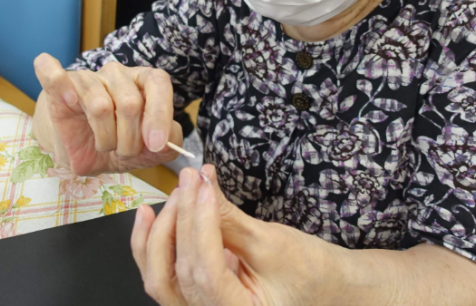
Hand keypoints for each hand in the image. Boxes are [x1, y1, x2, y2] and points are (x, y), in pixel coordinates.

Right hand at [32, 54, 182, 175]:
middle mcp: (117, 74)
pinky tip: (70, 100)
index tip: (156, 144)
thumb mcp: (146, 151)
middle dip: (130, 140)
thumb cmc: (118, 143)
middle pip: (130, 103)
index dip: (159, 114)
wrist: (82, 151)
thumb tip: (170, 138)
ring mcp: (87, 78)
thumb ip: (167, 145)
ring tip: (104, 146)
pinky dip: (60, 84)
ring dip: (105, 139)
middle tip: (124, 153)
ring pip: (101, 106)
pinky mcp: (58, 87)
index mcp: (142, 82)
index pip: (158, 83)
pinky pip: (53, 74)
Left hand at [131, 166, 345, 305]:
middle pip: (176, 274)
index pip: (205, 273)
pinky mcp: (194, 295)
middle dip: (180, 222)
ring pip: (160, 277)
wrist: (325, 289)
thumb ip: (230, 221)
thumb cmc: (310, 274)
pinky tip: (151, 215)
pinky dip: (155, 244)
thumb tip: (199, 187)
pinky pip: (165, 273)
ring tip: (175, 193)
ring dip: (161, 231)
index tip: (202, 188)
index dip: (200, 227)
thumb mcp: (273, 245)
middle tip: (189, 181)